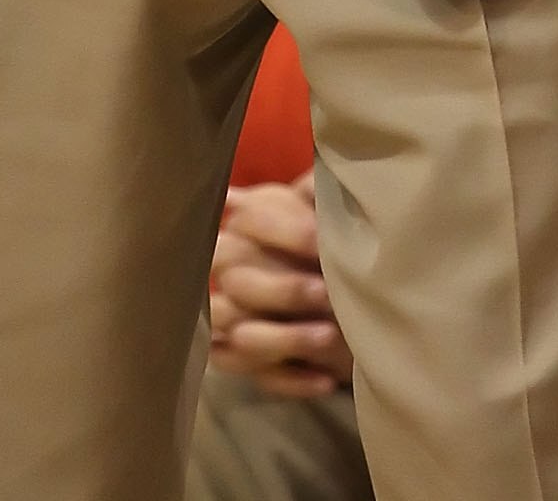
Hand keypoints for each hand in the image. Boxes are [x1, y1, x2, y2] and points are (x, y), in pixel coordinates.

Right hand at [208, 179, 353, 400]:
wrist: (321, 290)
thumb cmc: (308, 242)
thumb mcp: (307, 211)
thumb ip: (310, 194)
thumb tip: (317, 177)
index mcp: (238, 231)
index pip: (243, 227)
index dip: (281, 231)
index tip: (320, 236)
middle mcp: (226, 279)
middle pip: (237, 288)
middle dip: (284, 290)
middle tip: (327, 291)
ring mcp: (234, 328)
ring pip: (246, 340)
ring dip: (287, 339)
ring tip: (331, 336)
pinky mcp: (251, 368)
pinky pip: (263, 381)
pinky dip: (294, 381)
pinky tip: (326, 378)